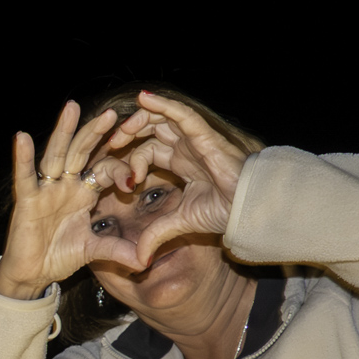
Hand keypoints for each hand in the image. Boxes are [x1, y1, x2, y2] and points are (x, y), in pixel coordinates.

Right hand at [0, 101, 145, 298]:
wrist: (32, 274)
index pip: (105, 169)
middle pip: (82, 152)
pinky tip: (22, 138)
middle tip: (111, 112)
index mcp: (84, 193)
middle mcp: (66, 185)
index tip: (134, 179)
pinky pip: (25, 177)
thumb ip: (117, 250)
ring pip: (57, 155)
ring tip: (72, 107)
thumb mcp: (93, 251)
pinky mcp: (27, 201)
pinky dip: (23, 158)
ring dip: (64, 131)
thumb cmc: (58, 256)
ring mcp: (46, 190)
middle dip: (95, 132)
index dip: (120, 169)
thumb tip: (144, 261)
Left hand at [97, 90, 251, 269]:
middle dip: (128, 134)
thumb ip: (155, 235)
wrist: (247, 210)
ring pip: (161, 118)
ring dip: (138, 121)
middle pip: (150, 130)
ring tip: (121, 130)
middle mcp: (185, 148)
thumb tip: (138, 260)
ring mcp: (194, 139)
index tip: (116, 173)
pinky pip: (181, 114)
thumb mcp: (178, 223)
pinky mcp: (203, 135)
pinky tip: (144, 98)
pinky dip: (163, 104)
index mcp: (180, 163)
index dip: (130, 157)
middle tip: (111, 145)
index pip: (147, 150)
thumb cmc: (222, 212)